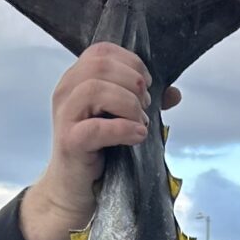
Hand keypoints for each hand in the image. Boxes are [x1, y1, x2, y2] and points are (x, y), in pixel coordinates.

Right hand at [18, 46, 181, 239]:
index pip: (102, 51)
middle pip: (100, 65)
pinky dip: (124, 129)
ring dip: (128, 105)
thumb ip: (144, 103)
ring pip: (96, 90)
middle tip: (145, 108)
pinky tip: (137, 137)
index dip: (131, 63)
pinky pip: (97, 127)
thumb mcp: (122, 120)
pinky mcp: (69, 142)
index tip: (147, 86)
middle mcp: (66, 91)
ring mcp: (65, 115)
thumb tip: (174, 93)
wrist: (75, 189)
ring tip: (140, 123)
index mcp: (77, 79)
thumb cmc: (99, 151)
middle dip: (133, 84)